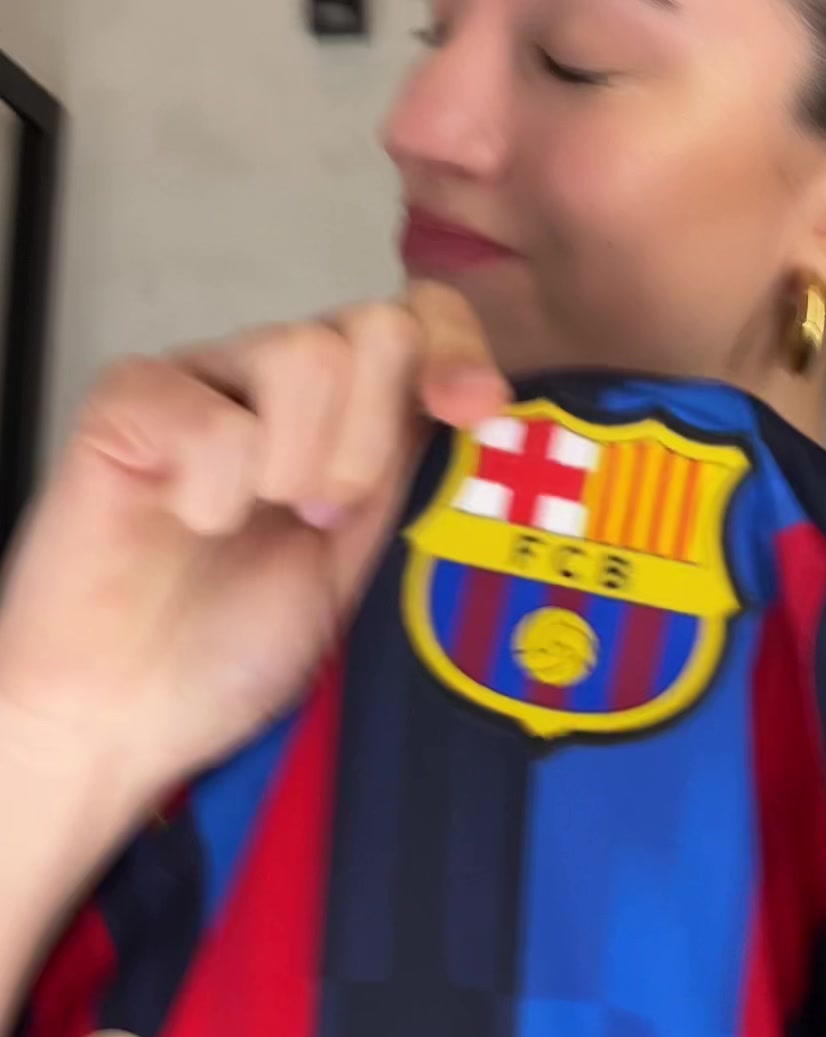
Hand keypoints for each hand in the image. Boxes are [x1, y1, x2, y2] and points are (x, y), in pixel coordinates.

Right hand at [0, 283, 506, 814]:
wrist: (126, 717)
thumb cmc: (240, 647)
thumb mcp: (367, 562)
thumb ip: (419, 476)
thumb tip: (488, 407)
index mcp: (349, 409)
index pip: (422, 318)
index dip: (457, 348)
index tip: (474, 410)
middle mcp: (278, 378)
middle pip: (375, 327)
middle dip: (371, 437)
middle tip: (322, 517)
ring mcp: (205, 380)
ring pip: (304, 353)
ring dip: (298, 462)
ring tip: (257, 521)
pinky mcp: (131, 400)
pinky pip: (214, 414)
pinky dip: (215, 491)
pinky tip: (190, 521)